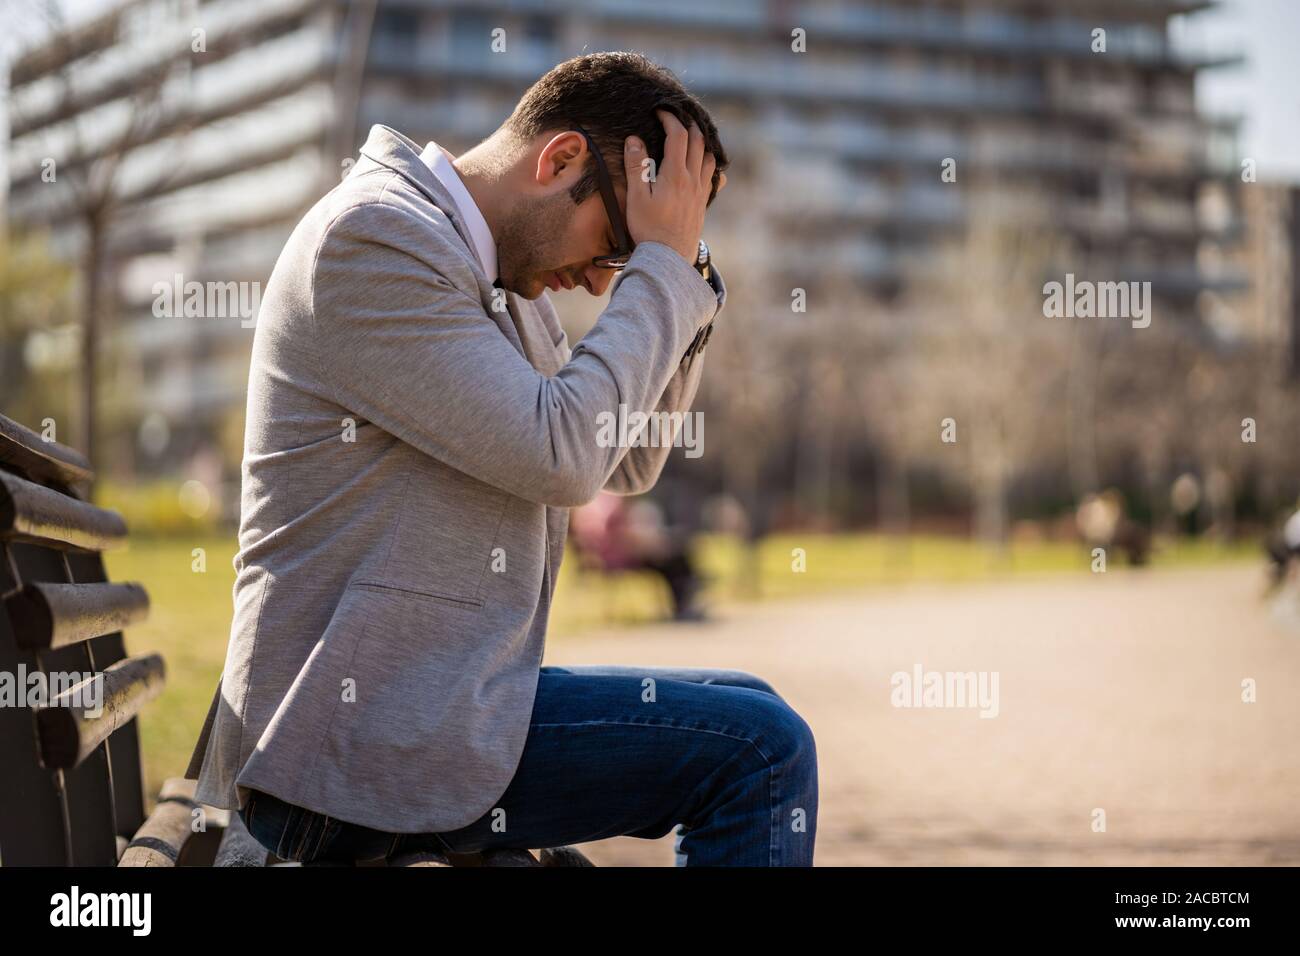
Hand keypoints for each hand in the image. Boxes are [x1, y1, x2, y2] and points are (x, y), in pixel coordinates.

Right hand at [624, 109, 720, 264]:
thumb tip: (634, 139)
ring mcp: (700, 192)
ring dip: (702, 142)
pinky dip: (710, 163)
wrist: (669, 259)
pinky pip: (712, 177)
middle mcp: (693, 180)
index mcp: (676, 174)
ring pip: (709, 157)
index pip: (678, 135)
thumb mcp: (637, 198)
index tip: (660, 112)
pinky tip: (705, 165)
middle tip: (676, 117)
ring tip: (691, 136)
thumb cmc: (649, 229)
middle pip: (698, 141)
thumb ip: (636, 167)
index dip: (670, 118)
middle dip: (688, 124)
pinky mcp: (702, 204)